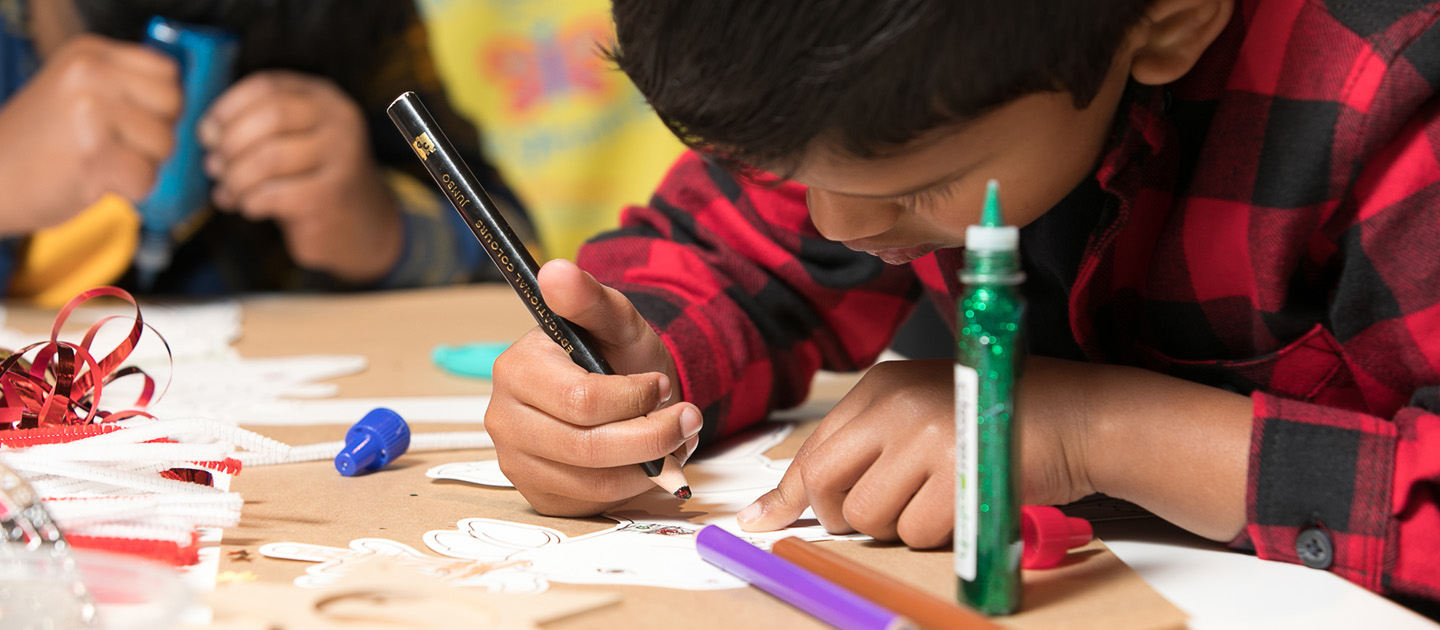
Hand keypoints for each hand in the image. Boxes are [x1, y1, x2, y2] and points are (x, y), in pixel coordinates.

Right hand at [0, 35, 178, 232]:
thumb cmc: (40, 144)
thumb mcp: (78, 93)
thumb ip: (127, 88)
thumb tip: (185, 99)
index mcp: (90, 54)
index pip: (168, 72)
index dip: (162, 105)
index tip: (133, 120)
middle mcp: (91, 74)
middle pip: (173, 106)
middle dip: (154, 135)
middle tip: (114, 145)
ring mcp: (91, 110)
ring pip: (164, 144)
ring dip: (140, 164)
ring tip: (99, 161)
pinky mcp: (94, 152)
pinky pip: (146, 176)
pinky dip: (128, 189)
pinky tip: (95, 179)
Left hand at [199, 71, 399, 283]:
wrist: (360, 224)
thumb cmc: (311, 178)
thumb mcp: (291, 140)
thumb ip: (256, 125)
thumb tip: (207, 133)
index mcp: (324, 98)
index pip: (267, 86)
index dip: (228, 107)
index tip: (208, 133)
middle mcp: (339, 122)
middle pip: (270, 117)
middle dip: (231, 144)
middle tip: (215, 166)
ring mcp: (342, 158)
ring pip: (269, 158)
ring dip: (236, 178)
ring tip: (229, 191)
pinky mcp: (333, 195)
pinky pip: (277, 194)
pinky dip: (252, 202)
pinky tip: (250, 207)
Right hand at [485, 259, 702, 515]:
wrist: (621, 391)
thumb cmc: (614, 354)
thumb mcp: (614, 319)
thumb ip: (589, 298)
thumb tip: (556, 271)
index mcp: (517, 369)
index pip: (581, 400)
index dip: (635, 398)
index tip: (659, 385)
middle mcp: (504, 418)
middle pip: (587, 447)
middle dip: (652, 436)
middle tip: (687, 420)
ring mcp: (517, 461)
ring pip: (594, 481)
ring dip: (648, 464)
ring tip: (671, 439)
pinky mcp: (538, 494)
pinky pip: (591, 502)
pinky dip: (631, 486)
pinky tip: (643, 461)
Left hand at [736, 357, 1101, 547]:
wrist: (1080, 416)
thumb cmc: (1001, 415)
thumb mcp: (925, 408)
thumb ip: (868, 443)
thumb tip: (799, 495)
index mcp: (881, 386)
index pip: (812, 450)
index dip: (786, 495)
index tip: (760, 521)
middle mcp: (896, 406)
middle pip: (825, 485)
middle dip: (842, 515)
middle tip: (879, 513)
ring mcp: (927, 439)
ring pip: (870, 517)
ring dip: (900, 525)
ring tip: (941, 495)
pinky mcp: (958, 474)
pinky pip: (916, 533)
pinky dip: (938, 533)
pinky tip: (965, 501)